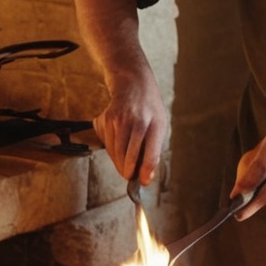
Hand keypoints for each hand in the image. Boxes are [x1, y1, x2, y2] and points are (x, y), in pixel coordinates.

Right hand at [93, 68, 167, 185]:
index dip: (145, 172)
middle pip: (129, 157)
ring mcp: (118, 120)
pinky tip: (118, 144)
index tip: (142, 182)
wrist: (133, 84)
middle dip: (129, 171)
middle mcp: (136, 121)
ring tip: (126, 163)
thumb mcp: (160, 126)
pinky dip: (112, 151)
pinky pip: (106, 144)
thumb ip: (154, 151)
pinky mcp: (105, 119)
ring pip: (115, 153)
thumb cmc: (150, 109)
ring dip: (119, 163)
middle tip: (130, 176)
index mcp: (154, 124)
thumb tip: (146, 177)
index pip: (150, 155)